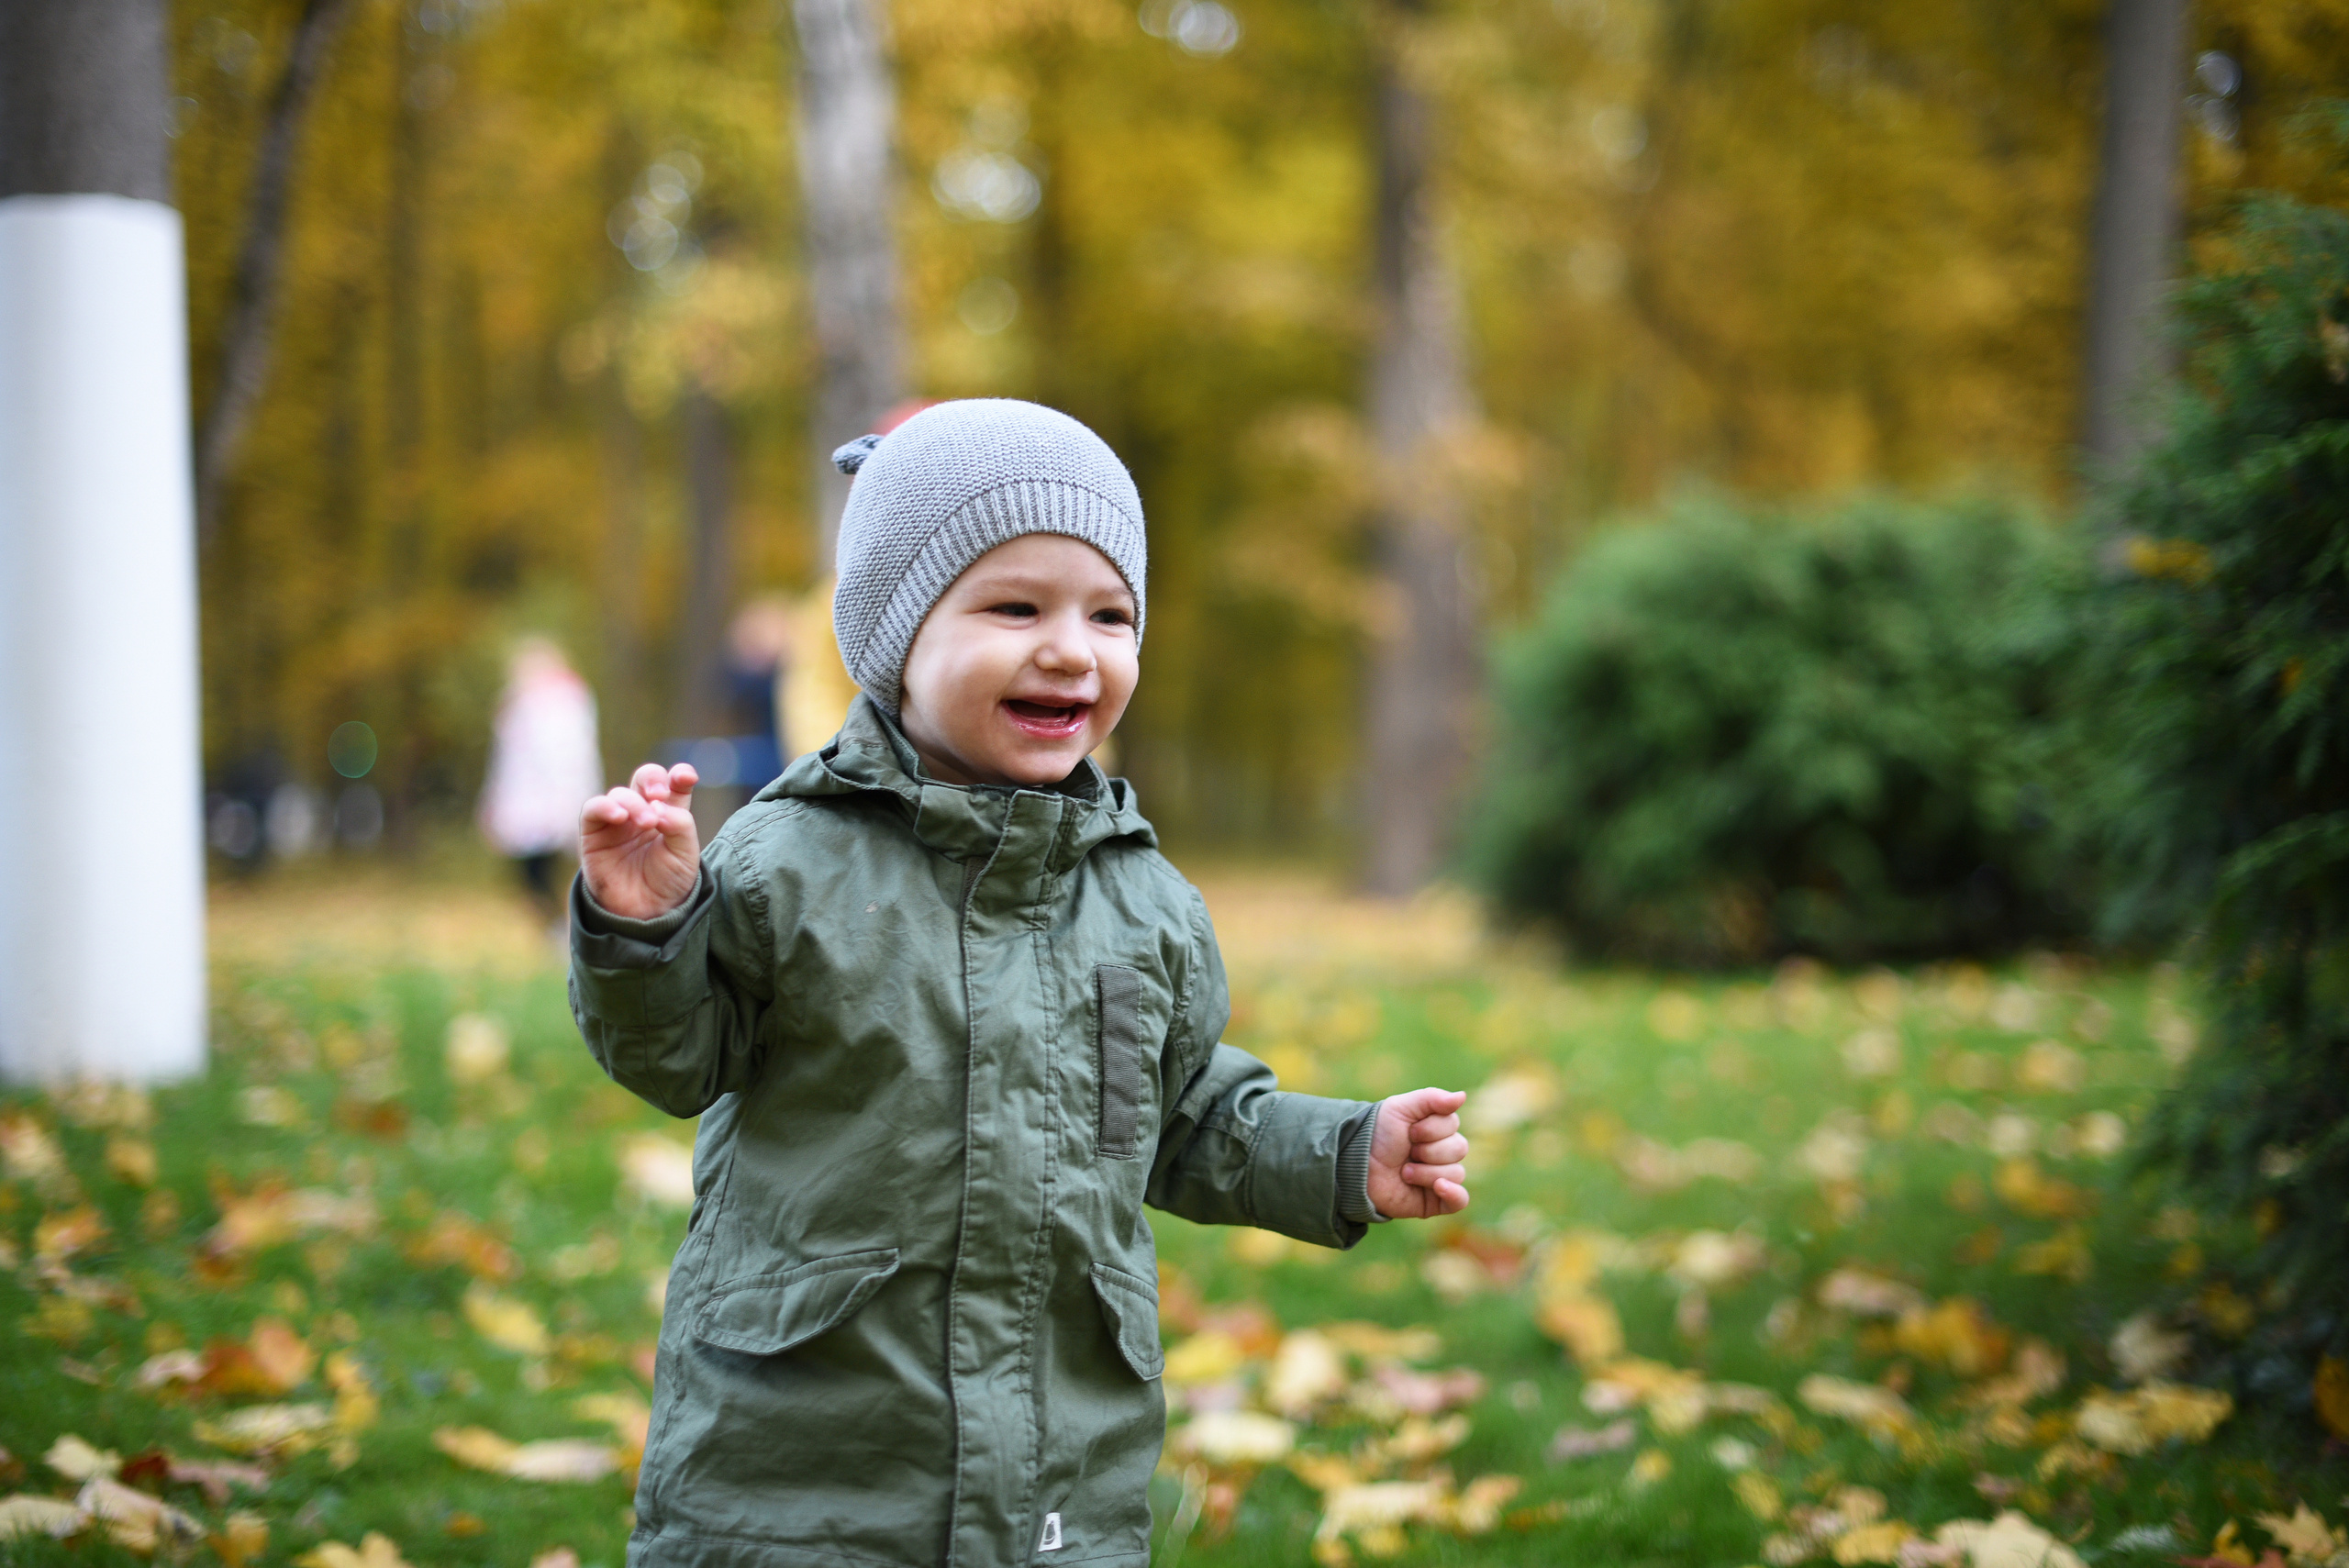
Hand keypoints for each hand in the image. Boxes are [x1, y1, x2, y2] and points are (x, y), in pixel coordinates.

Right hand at [580, 763, 701, 919]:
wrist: (646, 913)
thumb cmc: (669, 881)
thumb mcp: (686, 854)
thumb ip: (680, 824)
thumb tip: (659, 805)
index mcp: (670, 813)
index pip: (674, 783)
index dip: (680, 774)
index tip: (686, 777)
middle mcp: (644, 812)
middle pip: (645, 779)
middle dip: (653, 779)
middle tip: (660, 794)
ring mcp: (618, 821)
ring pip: (620, 793)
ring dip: (634, 803)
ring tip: (648, 822)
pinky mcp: (594, 833)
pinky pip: (593, 809)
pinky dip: (605, 807)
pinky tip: (620, 816)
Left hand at [1364, 1087, 1469, 1218]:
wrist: (1356, 1165)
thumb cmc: (1377, 1134)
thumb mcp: (1400, 1108)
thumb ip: (1431, 1098)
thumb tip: (1462, 1096)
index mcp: (1438, 1129)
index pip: (1452, 1125)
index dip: (1429, 1129)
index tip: (1408, 1131)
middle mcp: (1442, 1152)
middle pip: (1458, 1148)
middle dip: (1428, 1150)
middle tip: (1406, 1152)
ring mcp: (1440, 1177)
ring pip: (1456, 1173)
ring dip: (1426, 1172)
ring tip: (1404, 1172)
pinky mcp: (1434, 1200)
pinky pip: (1460, 1201)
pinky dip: (1454, 1193)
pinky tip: (1439, 1187)